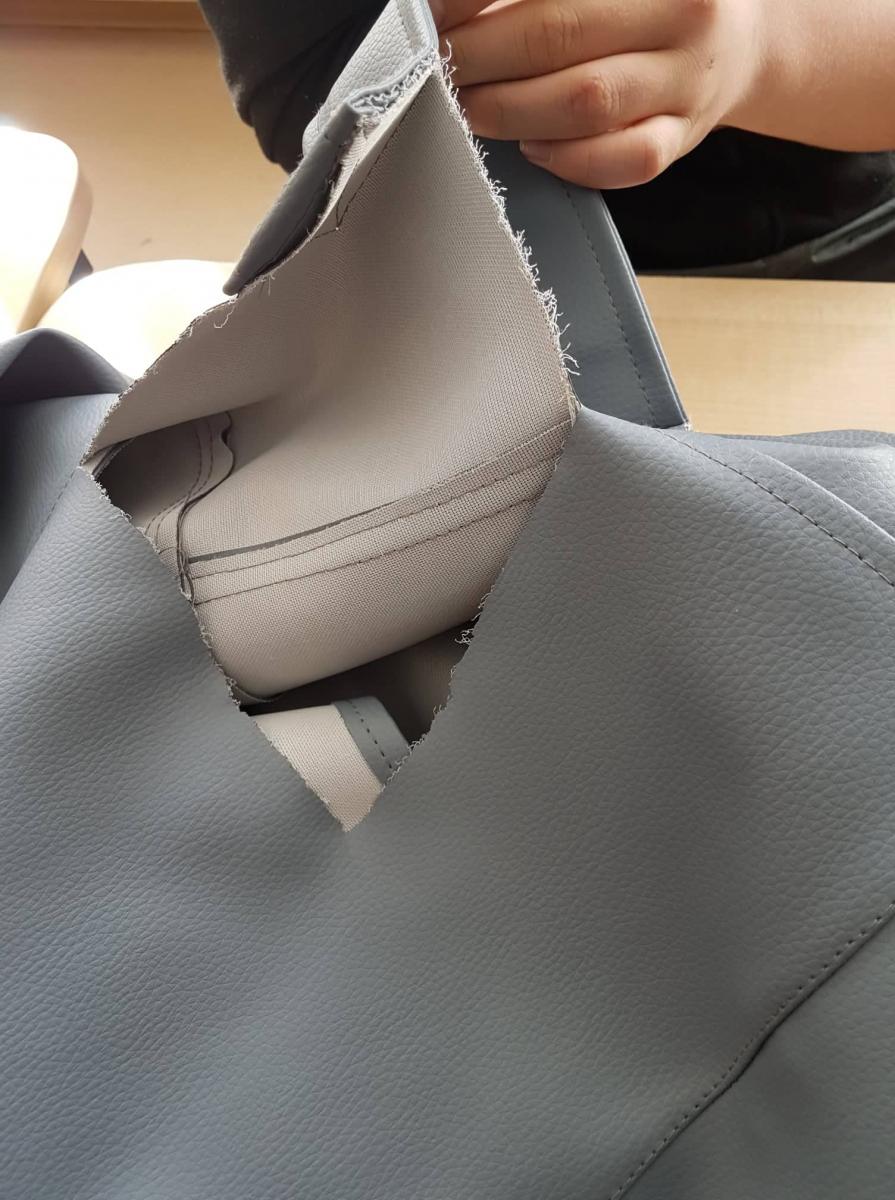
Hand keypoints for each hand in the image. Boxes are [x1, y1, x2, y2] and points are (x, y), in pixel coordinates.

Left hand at [432, 0, 766, 187]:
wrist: (733, 41)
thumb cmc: (647, 2)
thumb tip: (450, 11)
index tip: (432, 14)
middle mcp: (682, 9)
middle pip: (557, 34)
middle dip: (480, 54)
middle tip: (441, 64)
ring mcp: (687, 78)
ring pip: (585, 102)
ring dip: (511, 110)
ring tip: (470, 107)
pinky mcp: (681, 135)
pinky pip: (623, 160)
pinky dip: (568, 159)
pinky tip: (533, 148)